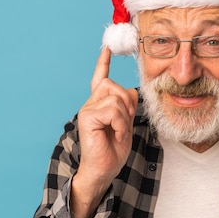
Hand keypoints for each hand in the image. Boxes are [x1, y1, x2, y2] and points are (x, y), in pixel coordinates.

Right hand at [77, 46, 138, 185]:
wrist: (103, 170)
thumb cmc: (113, 150)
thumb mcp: (125, 124)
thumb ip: (127, 106)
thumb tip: (131, 91)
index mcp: (99, 104)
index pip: (100, 78)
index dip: (103, 63)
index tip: (107, 48)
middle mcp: (91, 103)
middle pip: (114, 86)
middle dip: (126, 104)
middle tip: (124, 125)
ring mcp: (87, 109)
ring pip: (115, 98)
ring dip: (124, 117)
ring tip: (118, 132)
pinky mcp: (87, 117)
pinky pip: (112, 110)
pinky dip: (119, 123)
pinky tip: (115, 135)